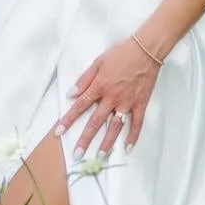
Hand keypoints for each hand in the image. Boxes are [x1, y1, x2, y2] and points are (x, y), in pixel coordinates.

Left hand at [54, 34, 165, 156]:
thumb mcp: (98, 62)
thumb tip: (71, 94)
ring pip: (115, 126)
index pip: (80, 106)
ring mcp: (127, 102)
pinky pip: (136, 123)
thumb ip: (84, 80)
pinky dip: (133, 136)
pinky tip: (127, 148)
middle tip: (78, 154)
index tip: (58, 132)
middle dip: (85, 139)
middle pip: (96, 122)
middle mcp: (112, 98)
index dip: (68, 120)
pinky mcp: (140, 104)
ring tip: (100, 155)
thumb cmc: (121, 53)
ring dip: (107, 142)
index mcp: (99, 86)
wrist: (145, 50)